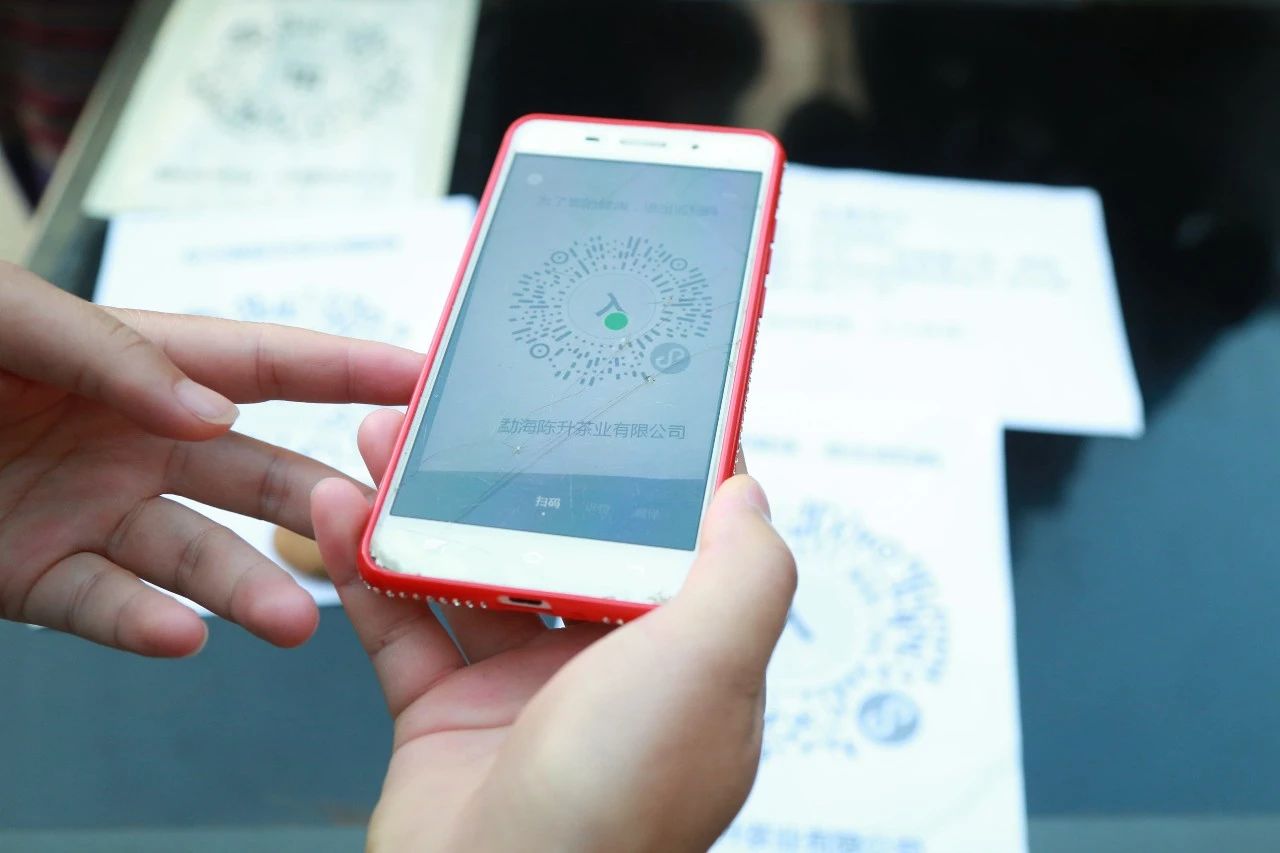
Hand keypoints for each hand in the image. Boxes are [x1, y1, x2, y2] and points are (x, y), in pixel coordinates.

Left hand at [0, 263, 421, 655]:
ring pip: (196, 557)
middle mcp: (134, 443)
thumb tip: (214, 413)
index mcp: (141, 366)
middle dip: (325, 504)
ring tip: (293, 620)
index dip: (350, 370)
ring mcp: (91, 511)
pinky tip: (179, 634)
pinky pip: (100, 607)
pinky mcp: (34, 575)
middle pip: (257, 476)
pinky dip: (143, 626)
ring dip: (250, 590)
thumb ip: (115, 355)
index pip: (266, 366)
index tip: (425, 380)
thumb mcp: (15, 319)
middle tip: (385, 530)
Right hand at [312, 408, 796, 851]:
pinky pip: (403, 623)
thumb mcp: (709, 669)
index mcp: (685, 654)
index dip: (639, 464)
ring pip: (472, 568)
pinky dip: (368, 566)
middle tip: (470, 409)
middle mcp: (608, 669)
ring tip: (388, 438)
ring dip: (427, 503)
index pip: (674, 535)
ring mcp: (524, 691)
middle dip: (512, 470)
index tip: (605, 396)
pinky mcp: (445, 715)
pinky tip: (341, 512)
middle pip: (558, 538)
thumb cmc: (615, 810)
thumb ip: (745, 571)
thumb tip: (746, 488)